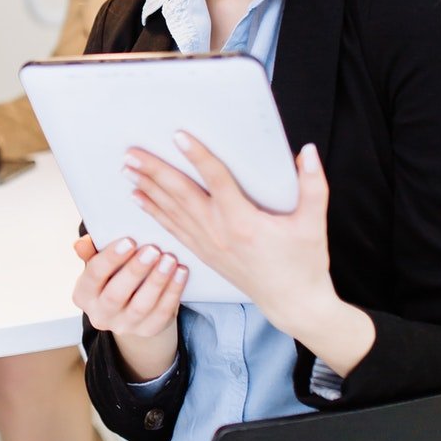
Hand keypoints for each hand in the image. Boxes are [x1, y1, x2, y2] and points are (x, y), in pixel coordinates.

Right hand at [72, 232, 186, 378]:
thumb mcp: (100, 262)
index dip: (110, 259)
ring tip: (170, 259)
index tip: (129, 241)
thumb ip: (91, 251)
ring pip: (141, 306)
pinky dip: (173, 292)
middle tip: (153, 249)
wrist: (130, 304)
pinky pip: (162, 314)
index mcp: (83, 294)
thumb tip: (81, 244)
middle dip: (135, 271)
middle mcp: (100, 315)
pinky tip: (181, 272)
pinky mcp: (147, 331)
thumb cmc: (113, 274)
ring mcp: (124, 326)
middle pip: (115, 295)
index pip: (93, 276)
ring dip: (157, 281)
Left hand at [126, 134, 333, 334]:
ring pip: (171, 210)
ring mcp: (208, 244)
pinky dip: (154, 212)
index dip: (198, 156)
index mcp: (243, 220)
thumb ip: (313, 186)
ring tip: (127, 168)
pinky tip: (139, 198)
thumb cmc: (305, 263)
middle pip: (180, 194)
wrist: (293, 304)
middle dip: (154, 171)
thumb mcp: (313, 224)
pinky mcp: (204, 253)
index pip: (216, 180)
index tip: (178, 136)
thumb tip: (309, 151)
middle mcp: (218, 231)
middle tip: (131, 151)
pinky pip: (173, 229)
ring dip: (147, 188)